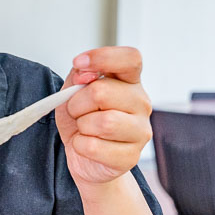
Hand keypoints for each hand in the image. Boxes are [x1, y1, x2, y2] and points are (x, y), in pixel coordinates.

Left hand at [55, 47, 151, 184]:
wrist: (83, 156)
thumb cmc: (82, 119)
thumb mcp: (73, 91)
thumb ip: (79, 75)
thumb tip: (85, 72)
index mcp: (130, 81)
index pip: (131, 58)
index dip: (104, 57)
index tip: (79, 63)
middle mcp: (141, 103)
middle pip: (102, 92)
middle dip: (77, 103)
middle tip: (77, 111)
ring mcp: (141, 131)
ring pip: (103, 122)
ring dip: (81, 125)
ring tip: (84, 128)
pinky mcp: (131, 157)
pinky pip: (95, 147)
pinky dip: (80, 146)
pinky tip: (86, 146)